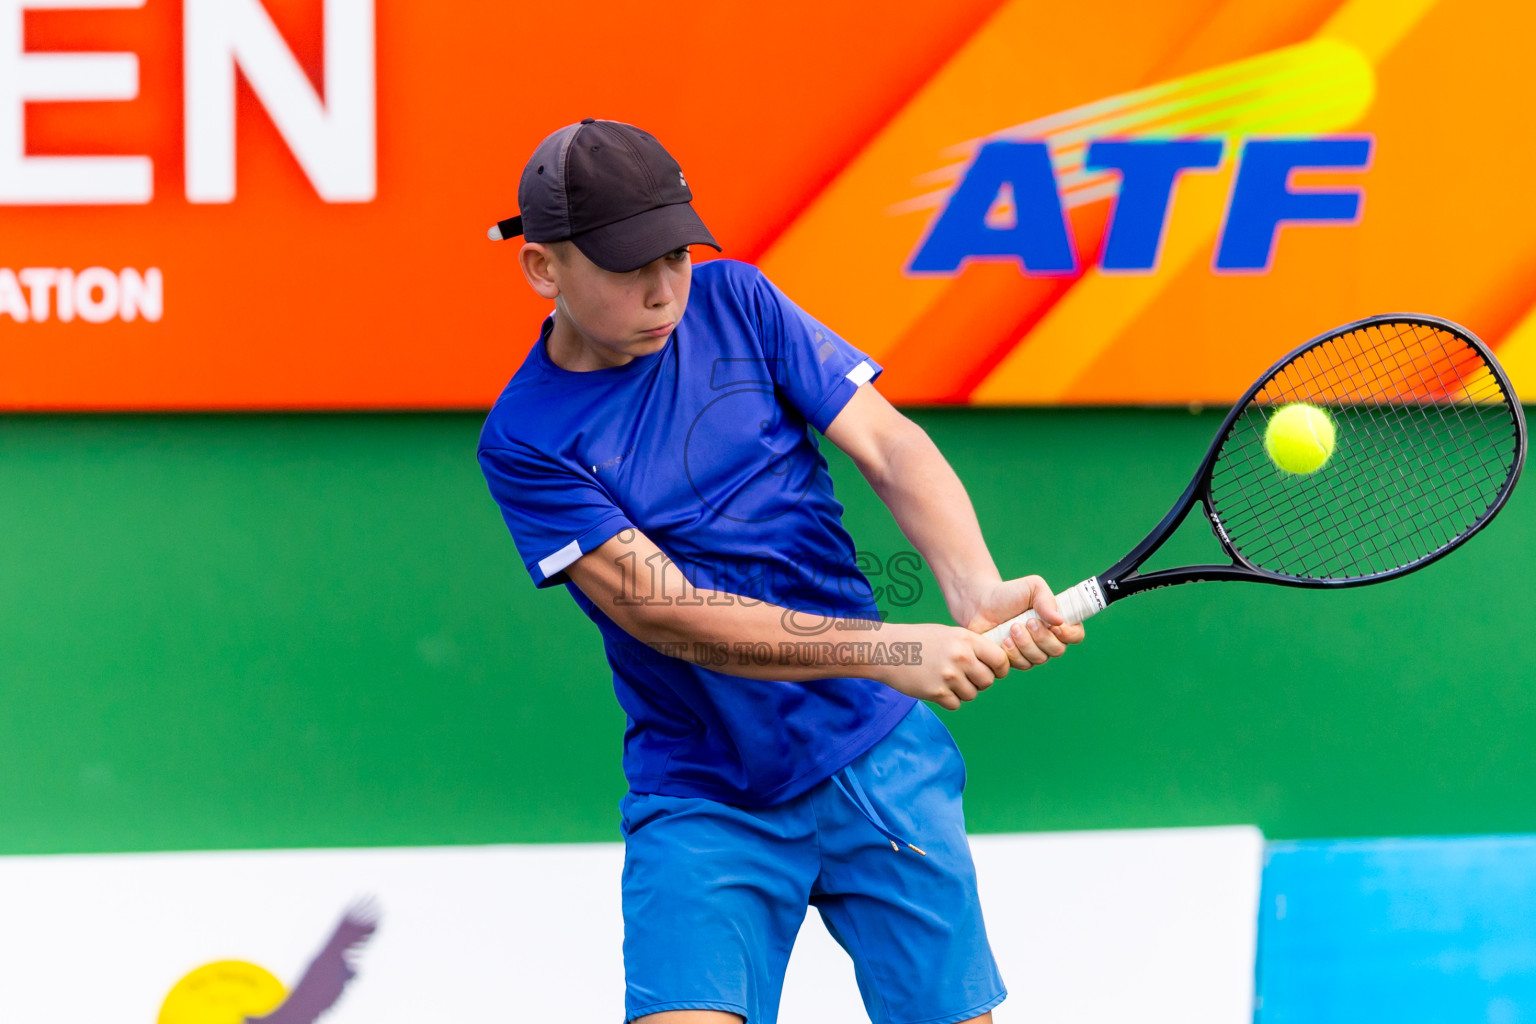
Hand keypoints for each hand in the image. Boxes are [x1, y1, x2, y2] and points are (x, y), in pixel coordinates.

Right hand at [873, 623, 1009, 710]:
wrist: (887, 650)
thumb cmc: (919, 640)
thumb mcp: (949, 634)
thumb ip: (972, 647)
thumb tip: (995, 665)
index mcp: (966, 640)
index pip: (1000, 660)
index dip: (999, 669)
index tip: (993, 671)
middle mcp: (960, 657)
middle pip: (988, 681)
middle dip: (979, 682)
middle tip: (964, 676)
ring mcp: (949, 676)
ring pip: (972, 695)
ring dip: (962, 692)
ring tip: (946, 680)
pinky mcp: (936, 692)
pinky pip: (955, 704)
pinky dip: (948, 700)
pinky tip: (936, 687)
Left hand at [956, 575, 1085, 671]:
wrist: (980, 603)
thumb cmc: (1008, 593)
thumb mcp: (1031, 587)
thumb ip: (1047, 599)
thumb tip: (1059, 620)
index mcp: (1057, 622)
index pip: (1075, 635)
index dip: (1069, 634)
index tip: (1055, 626)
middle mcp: (1047, 640)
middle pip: (1057, 650)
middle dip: (1042, 638)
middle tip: (1027, 623)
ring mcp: (1031, 653)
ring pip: (1039, 659)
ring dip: (1025, 644)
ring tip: (1012, 628)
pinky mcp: (1014, 661)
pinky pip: (1021, 665)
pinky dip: (1013, 653)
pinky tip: (1003, 640)